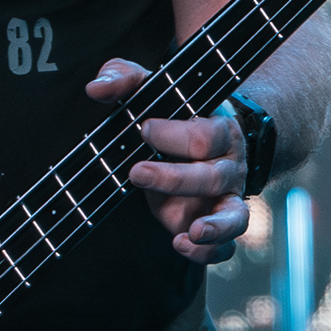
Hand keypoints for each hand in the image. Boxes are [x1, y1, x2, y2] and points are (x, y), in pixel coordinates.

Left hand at [89, 58, 251, 265]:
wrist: (214, 140)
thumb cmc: (177, 113)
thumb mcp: (153, 88)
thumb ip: (126, 80)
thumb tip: (96, 88)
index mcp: (220, 129)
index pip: (206, 135)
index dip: (174, 134)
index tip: (145, 128)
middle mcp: (229, 165)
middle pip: (213, 176)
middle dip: (172, 178)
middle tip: (136, 172)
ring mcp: (227, 198)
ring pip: (233, 215)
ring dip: (214, 226)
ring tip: (191, 232)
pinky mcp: (219, 224)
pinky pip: (226, 245)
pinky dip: (208, 250)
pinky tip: (182, 245)